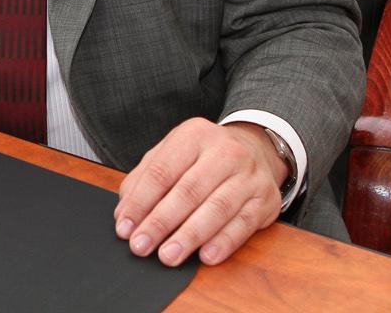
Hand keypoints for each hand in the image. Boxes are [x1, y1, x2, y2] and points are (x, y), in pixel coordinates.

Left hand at [113, 118, 286, 267]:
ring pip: (217, 209)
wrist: (255, 149)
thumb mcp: (172, 154)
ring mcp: (249, 175)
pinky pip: (244, 224)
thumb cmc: (204, 157)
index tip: (125, 227)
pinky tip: (205, 256)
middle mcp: (225, 151)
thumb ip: (144, 179)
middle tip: (141, 245)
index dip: (140, 202)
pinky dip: (224, 242)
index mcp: (194, 135)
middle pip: (188, 191)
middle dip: (161, 223)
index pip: (162, 171)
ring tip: (168, 256)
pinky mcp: (265, 199)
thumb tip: (124, 214)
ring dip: (189, 236)